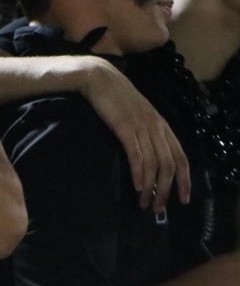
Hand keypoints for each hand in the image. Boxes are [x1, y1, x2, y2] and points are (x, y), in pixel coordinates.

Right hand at [79, 58, 189, 211]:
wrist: (99, 78)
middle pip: (169, 165)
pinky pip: (137, 155)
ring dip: (151, 187)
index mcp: (162, 125)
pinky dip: (139, 173)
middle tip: (158, 208)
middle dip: (166, 190)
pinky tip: (137, 186)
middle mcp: (157, 128)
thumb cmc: (115, 97)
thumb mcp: (138, 115)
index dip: (186, 180)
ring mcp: (142, 127)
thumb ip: (146, 132)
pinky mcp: (126, 128)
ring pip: (154, 164)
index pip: (182, 157)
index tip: (183, 200)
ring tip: (145, 203)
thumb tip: (148, 156)